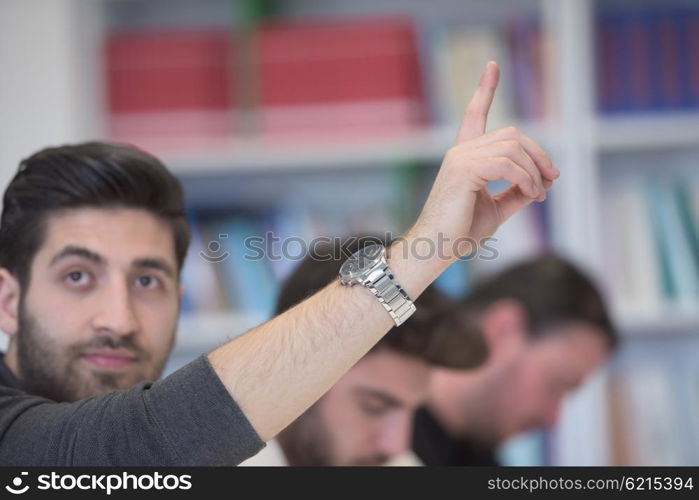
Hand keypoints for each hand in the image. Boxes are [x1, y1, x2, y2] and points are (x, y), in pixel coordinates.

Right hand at [411, 61, 558, 263]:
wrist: (436, 249)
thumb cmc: (460, 232)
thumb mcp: (496, 210)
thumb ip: (516, 193)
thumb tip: (543, 183)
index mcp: (465, 155)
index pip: (475, 114)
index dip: (486, 89)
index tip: (493, 65)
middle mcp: (461, 151)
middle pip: (513, 134)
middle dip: (539, 154)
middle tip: (552, 180)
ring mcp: (460, 158)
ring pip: (513, 148)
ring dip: (535, 171)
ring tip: (540, 194)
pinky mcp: (464, 170)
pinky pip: (508, 165)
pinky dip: (527, 179)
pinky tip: (533, 194)